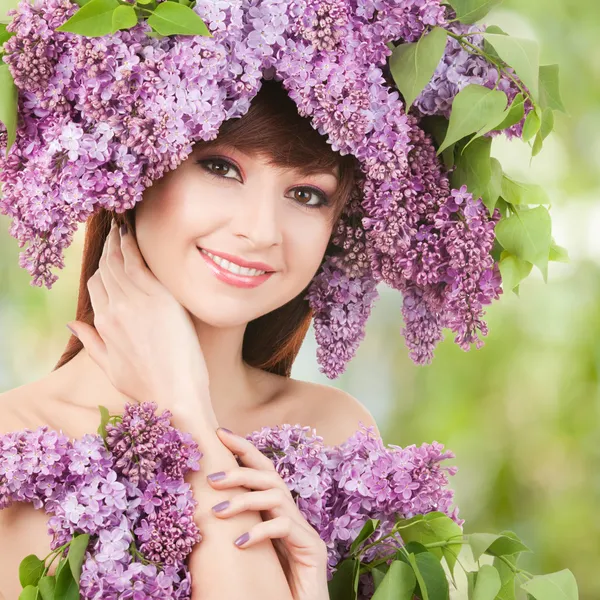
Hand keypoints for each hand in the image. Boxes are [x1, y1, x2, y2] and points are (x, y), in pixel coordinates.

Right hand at [67, 218, 210, 414]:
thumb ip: (91, 342)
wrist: (176, 395)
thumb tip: (72, 322)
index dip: (102, 269)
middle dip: (108, 249)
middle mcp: (114, 309)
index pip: (96, 286)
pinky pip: (139, 263)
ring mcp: (135, 301)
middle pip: (106, 270)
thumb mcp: (110, 367)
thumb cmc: (148, 386)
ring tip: (121, 227)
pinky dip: (133, 246)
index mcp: (102, 325)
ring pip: (120, 263)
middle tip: (113, 231)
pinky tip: (132, 233)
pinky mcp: (159, 297)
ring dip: (119, 242)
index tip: (108, 256)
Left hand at [207, 428, 329, 599]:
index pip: (262, 470)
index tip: (219, 433)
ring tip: (216, 512)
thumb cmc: (271, 586)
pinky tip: (239, 543)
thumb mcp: (247, 553)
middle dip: (240, 470)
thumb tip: (200, 513)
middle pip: (270, 476)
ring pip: (276, 496)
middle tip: (211, 477)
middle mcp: (293, 515)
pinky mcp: (312, 548)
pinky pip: (285, 528)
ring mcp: (304, 530)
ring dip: (244, 500)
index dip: (243, 449)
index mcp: (277, 512)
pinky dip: (260, 531)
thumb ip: (235, 531)